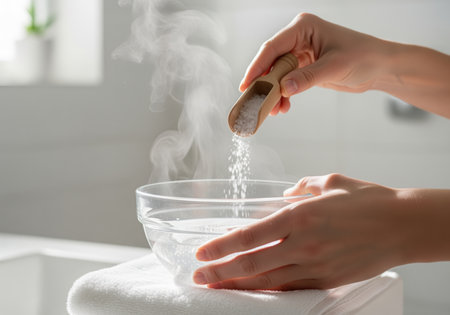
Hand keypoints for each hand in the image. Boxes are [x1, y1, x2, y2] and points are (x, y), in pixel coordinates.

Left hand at [193, 174, 411, 289]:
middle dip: (220, 272)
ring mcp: (316, 265)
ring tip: (215, 288)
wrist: (404, 226)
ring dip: (238, 286)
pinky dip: (268, 292)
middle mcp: (303, 243)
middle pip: (252, 264)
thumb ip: (303, 186)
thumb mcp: (331, 182)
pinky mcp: (328, 280)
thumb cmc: (368, 201)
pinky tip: (252, 292)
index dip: (221, 246)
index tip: (201, 252)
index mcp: (300, 215)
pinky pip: (291, 289)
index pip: (250, 235)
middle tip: (197, 277)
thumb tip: (287, 192)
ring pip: (268, 282)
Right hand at [240, 13, 449, 117]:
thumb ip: (308, 77)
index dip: (257, 67)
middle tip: (256, 103)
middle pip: (271, 62)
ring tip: (273, 110)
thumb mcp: (335, 67)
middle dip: (265, 84)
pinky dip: (283, 95)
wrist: (380, 67)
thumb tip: (283, 88)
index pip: (272, 47)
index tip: (247, 85)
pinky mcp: (304, 67)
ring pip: (277, 74)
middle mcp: (298, 38)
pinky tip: (283, 107)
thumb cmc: (364, 56)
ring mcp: (300, 53)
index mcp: (303, 27)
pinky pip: (286, 82)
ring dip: (274, 93)